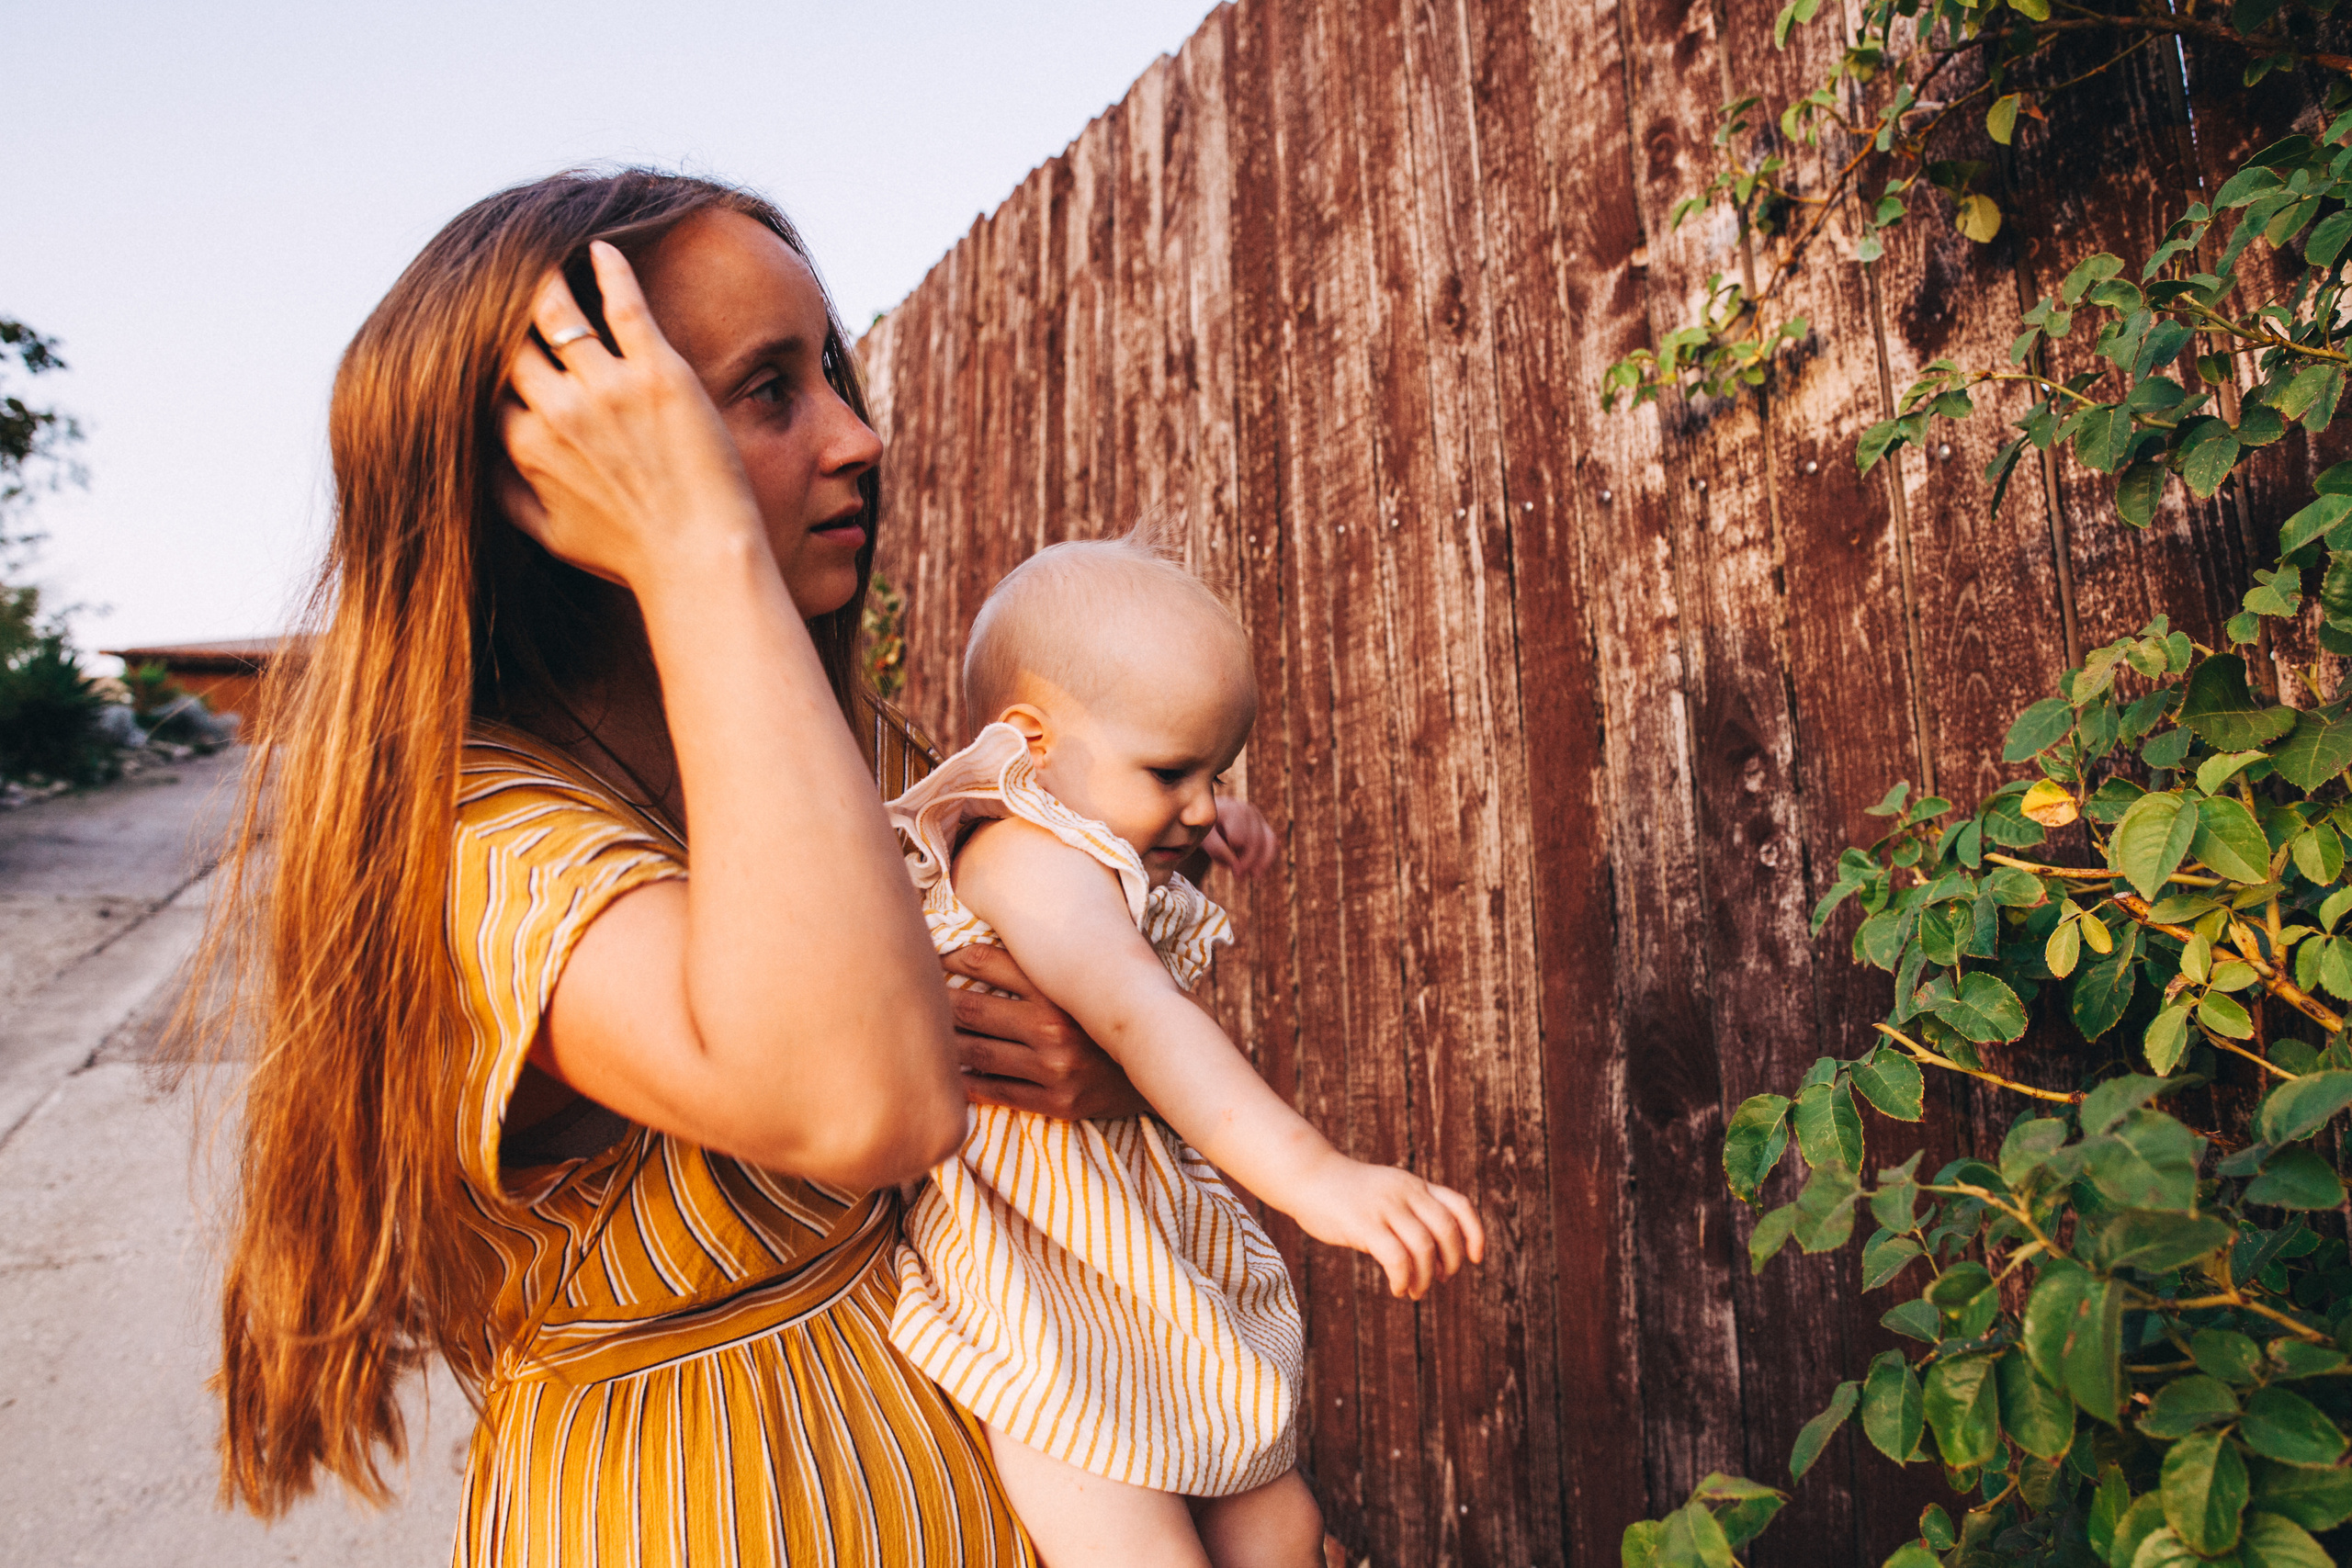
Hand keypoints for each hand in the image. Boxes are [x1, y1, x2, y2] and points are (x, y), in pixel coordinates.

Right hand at [497, 241, 762, 591]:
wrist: (699, 560)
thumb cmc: (631, 556)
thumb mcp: (551, 535)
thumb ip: (507, 496)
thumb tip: (479, 465)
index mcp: (527, 446)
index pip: (489, 381)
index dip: (489, 356)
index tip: (496, 336)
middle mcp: (558, 410)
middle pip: (512, 339)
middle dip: (505, 310)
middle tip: (510, 281)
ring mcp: (608, 387)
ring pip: (555, 310)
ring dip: (546, 280)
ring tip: (546, 259)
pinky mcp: (659, 373)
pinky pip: (624, 304)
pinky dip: (609, 269)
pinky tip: (602, 247)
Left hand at [943, 945, 1150, 1120]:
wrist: (1162, 1067)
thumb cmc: (1112, 1015)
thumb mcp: (1086, 978)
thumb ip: (1046, 957)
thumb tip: (993, 931)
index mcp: (1060, 987)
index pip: (988, 962)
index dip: (951, 958)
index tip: (932, 957)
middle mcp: (1055, 1027)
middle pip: (972, 1008)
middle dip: (937, 1000)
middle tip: (914, 995)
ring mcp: (1054, 1069)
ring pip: (976, 1052)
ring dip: (944, 1042)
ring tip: (924, 1035)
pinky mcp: (1056, 1104)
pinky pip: (995, 1092)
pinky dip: (966, 1084)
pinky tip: (948, 1076)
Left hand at [1203, 796, 1276, 878]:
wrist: (1209, 821)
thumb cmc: (1205, 830)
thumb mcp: (1204, 839)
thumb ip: (1218, 850)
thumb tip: (1238, 869)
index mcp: (1228, 808)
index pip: (1237, 837)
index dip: (1232, 853)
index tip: (1223, 863)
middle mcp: (1246, 809)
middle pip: (1255, 840)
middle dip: (1248, 861)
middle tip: (1238, 876)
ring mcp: (1257, 817)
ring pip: (1268, 840)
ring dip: (1262, 861)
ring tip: (1254, 876)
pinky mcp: (1263, 825)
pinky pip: (1272, 842)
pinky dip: (1269, 858)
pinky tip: (1260, 871)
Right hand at [1285, 1157, 1484, 1299]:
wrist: (1307, 1175)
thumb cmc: (1344, 1192)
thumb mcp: (1385, 1192)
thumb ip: (1408, 1211)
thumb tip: (1431, 1254)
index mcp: (1414, 1185)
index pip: (1459, 1205)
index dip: (1475, 1233)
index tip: (1476, 1258)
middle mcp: (1405, 1192)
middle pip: (1446, 1230)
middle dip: (1452, 1262)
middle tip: (1441, 1280)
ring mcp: (1385, 1207)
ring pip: (1424, 1248)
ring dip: (1426, 1278)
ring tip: (1414, 1291)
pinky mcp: (1364, 1224)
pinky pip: (1397, 1259)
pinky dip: (1404, 1279)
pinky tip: (1398, 1288)